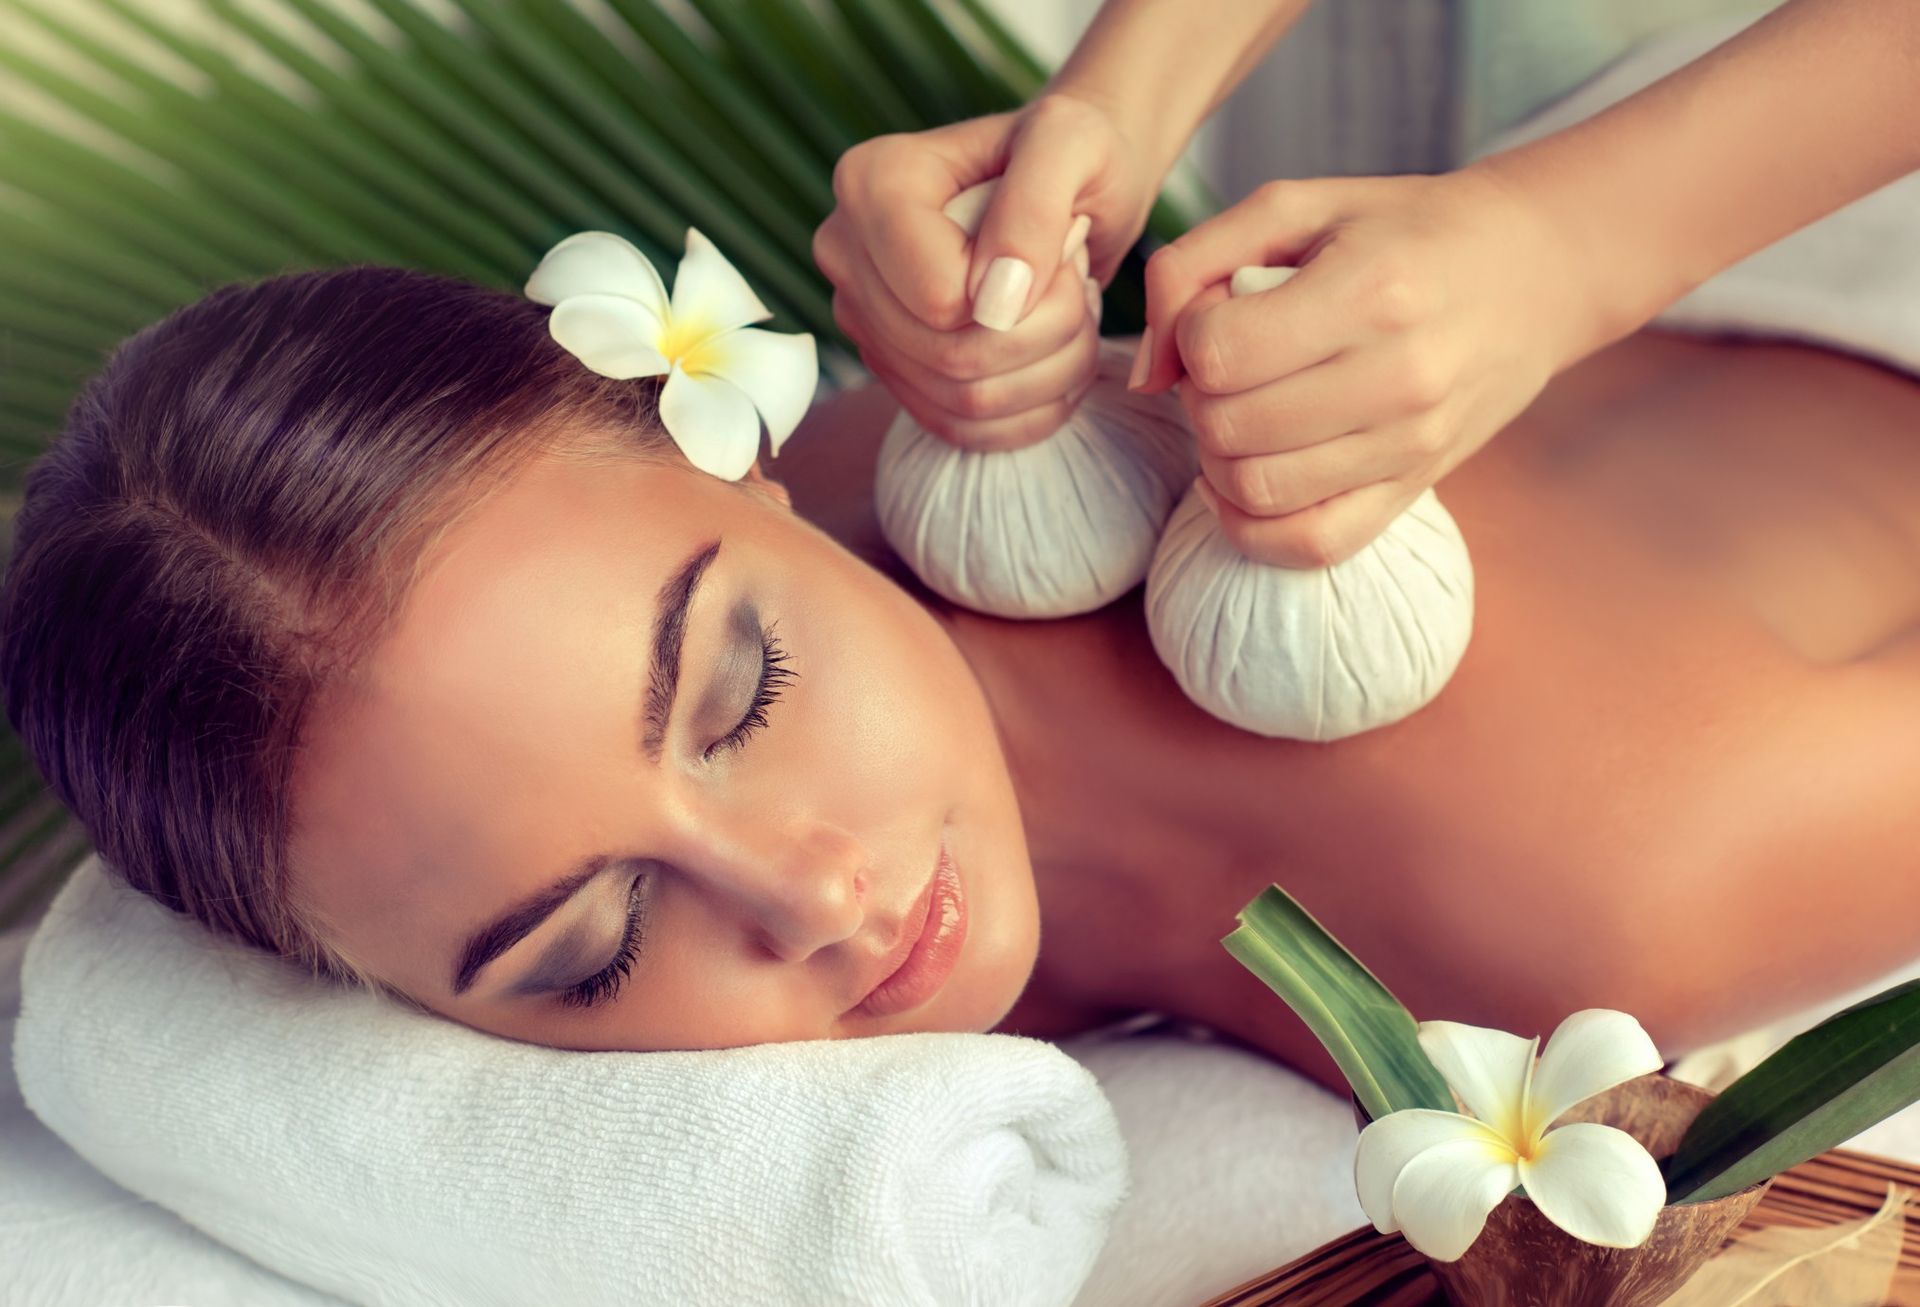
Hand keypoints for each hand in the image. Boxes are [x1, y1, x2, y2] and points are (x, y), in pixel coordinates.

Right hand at [812, 93, 1157, 450]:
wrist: (1075, 184)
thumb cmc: (1074, 152)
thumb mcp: (1072, 145)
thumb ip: (1033, 208)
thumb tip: (994, 303)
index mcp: (870, 184)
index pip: (940, 298)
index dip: (1023, 295)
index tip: (1062, 247)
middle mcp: (846, 254)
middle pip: (949, 356)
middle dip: (1047, 336)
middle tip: (1080, 287)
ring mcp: (865, 320)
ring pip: (962, 401)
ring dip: (1050, 372)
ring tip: (1074, 315)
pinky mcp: (896, 371)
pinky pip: (963, 430)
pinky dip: (1032, 409)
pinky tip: (1059, 358)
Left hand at [1134, 167, 1590, 566]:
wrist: (1529, 272)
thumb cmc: (1399, 231)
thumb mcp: (1295, 207)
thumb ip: (1192, 266)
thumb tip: (1145, 376)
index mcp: (1371, 290)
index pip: (1219, 354)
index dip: (1192, 338)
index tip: (1219, 317)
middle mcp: (1399, 376)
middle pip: (1229, 427)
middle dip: (1199, 399)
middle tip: (1225, 368)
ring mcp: (1410, 444)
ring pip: (1257, 490)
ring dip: (1217, 458)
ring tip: (1240, 412)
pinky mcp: (1412, 490)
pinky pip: (1309, 545)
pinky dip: (1252, 528)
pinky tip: (1241, 482)